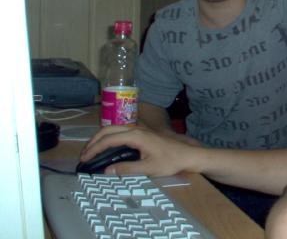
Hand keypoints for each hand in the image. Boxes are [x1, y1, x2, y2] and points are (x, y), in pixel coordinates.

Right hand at [80, 125, 199, 175]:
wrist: (188, 154)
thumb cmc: (170, 160)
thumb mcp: (148, 168)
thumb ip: (127, 169)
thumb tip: (106, 171)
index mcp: (136, 135)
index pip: (109, 139)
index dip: (94, 148)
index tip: (84, 158)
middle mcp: (136, 129)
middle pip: (108, 130)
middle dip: (94, 141)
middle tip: (84, 155)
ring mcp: (139, 130)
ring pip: (114, 129)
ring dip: (101, 138)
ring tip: (91, 151)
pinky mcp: (142, 133)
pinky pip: (120, 132)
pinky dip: (109, 138)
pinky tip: (107, 148)